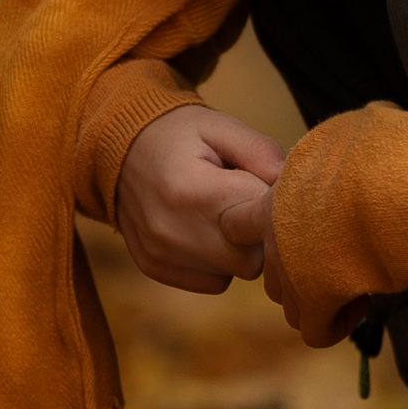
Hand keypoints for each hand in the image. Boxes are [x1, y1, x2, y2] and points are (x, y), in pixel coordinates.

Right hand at [112, 102, 283, 294]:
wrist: (117, 147)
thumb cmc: (179, 134)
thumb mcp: (220, 126)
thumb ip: (261, 152)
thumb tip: (290, 186)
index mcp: (193, 190)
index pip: (260, 220)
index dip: (269, 203)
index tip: (259, 184)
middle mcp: (172, 230)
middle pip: (252, 259)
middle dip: (257, 234)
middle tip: (243, 201)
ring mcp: (160, 254)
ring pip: (233, 273)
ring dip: (237, 249)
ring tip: (219, 213)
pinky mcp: (155, 268)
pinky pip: (212, 282)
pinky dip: (217, 262)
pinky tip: (203, 230)